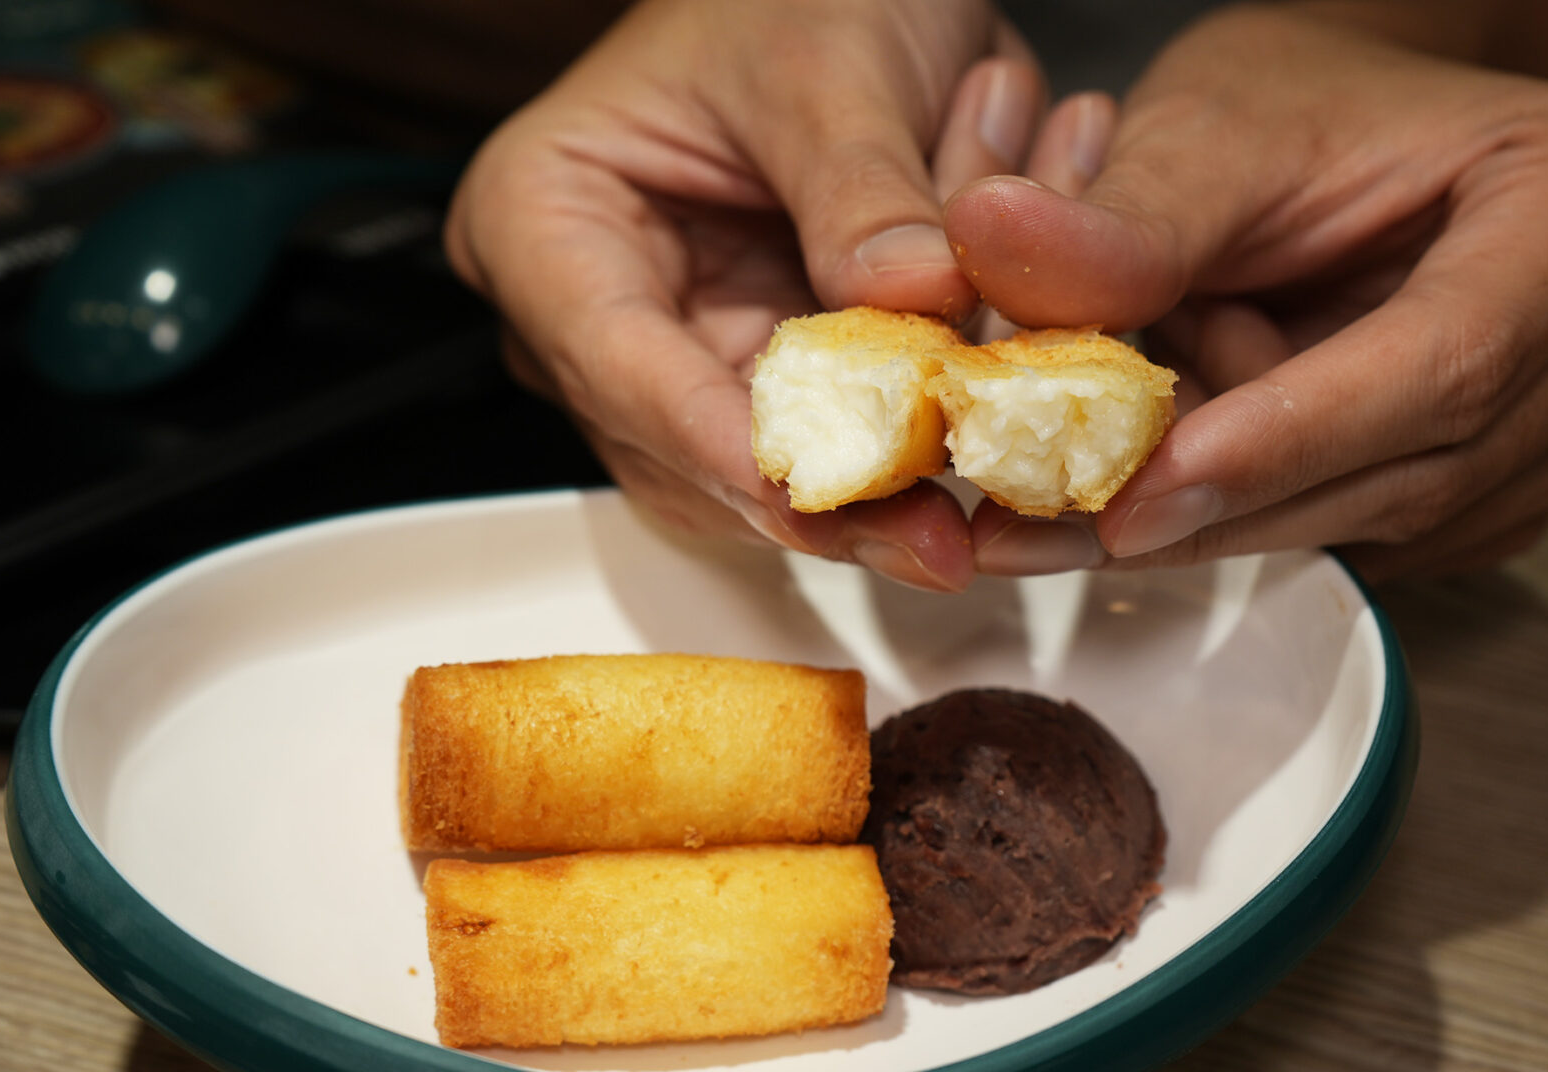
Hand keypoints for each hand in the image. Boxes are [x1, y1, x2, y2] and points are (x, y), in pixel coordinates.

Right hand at [445, 0, 1089, 589]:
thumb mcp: (824, 58)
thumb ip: (860, 186)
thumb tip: (911, 304)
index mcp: (549, 222)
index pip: (621, 366)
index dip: (722, 446)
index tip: (817, 494)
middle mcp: (606, 312)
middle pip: (695, 455)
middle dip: (826, 498)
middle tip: (937, 537)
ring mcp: (694, 352)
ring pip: (777, 478)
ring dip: (891, 486)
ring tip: (990, 499)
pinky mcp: (782, 375)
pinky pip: (849, 445)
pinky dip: (926, 443)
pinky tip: (998, 433)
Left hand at [947, 5, 1547, 579]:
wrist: (1368, 137)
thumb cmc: (1317, 102)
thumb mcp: (1215, 126)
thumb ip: (1127, 212)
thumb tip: (991, 242)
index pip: (1452, 357)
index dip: (1290, 440)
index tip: (1140, 491)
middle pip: (1423, 467)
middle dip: (1225, 506)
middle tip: (1047, 527)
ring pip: (1392, 518)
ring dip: (1233, 511)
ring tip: (1094, 466)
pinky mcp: (1526, 476)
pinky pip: (1386, 534)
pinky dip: (1264, 516)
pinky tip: (1177, 471)